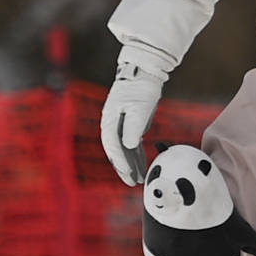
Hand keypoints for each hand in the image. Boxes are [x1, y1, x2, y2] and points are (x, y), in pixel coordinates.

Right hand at [101, 45, 169, 184]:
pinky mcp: (130, 124)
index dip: (120, 161)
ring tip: (140, 179)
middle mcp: (112, 123)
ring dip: (131, 164)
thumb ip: (132, 127)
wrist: (145, 72)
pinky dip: (136, 156)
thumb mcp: (139, 107)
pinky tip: (142, 166)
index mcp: (109, 119)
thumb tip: (128, 145)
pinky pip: (132, 144)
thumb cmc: (141, 88)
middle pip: (116, 150)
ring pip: (124, 149)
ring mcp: (120, 124)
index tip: (128, 174)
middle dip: (124, 168)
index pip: (112, 145)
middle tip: (132, 183)